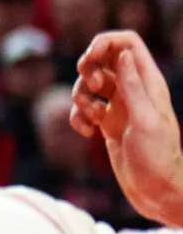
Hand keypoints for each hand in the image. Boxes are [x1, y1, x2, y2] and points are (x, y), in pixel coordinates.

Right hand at [74, 29, 182, 221]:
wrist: (156, 191)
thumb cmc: (157, 157)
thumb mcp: (145, 120)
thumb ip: (133, 85)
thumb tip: (122, 52)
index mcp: (148, 83)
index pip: (126, 43)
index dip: (104, 43)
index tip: (90, 59)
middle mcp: (133, 90)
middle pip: (103, 58)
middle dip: (88, 69)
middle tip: (95, 88)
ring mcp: (120, 107)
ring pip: (89, 84)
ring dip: (80, 96)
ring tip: (92, 117)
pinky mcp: (107, 124)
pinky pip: (83, 109)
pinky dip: (77, 118)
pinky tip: (87, 134)